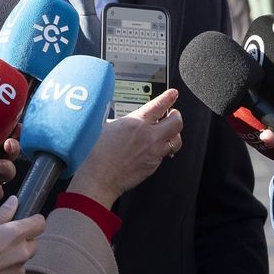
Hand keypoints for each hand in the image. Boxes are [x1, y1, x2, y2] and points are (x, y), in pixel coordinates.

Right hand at [0, 197, 46, 273]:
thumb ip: (2, 213)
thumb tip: (14, 202)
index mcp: (15, 234)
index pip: (40, 223)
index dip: (34, 221)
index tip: (27, 223)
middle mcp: (21, 254)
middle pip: (32, 244)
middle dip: (22, 242)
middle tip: (1, 244)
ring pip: (22, 263)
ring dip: (13, 261)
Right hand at [69, 89, 182, 206]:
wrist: (98, 178)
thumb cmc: (96, 155)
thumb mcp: (104, 126)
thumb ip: (118, 120)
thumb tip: (120, 116)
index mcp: (135, 122)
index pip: (160, 105)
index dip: (169, 97)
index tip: (173, 94)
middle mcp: (148, 136)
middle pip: (176, 122)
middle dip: (176, 116)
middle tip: (172, 114)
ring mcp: (153, 152)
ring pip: (177, 141)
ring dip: (174, 134)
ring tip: (168, 132)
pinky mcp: (153, 166)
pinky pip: (165, 154)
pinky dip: (163, 149)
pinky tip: (154, 148)